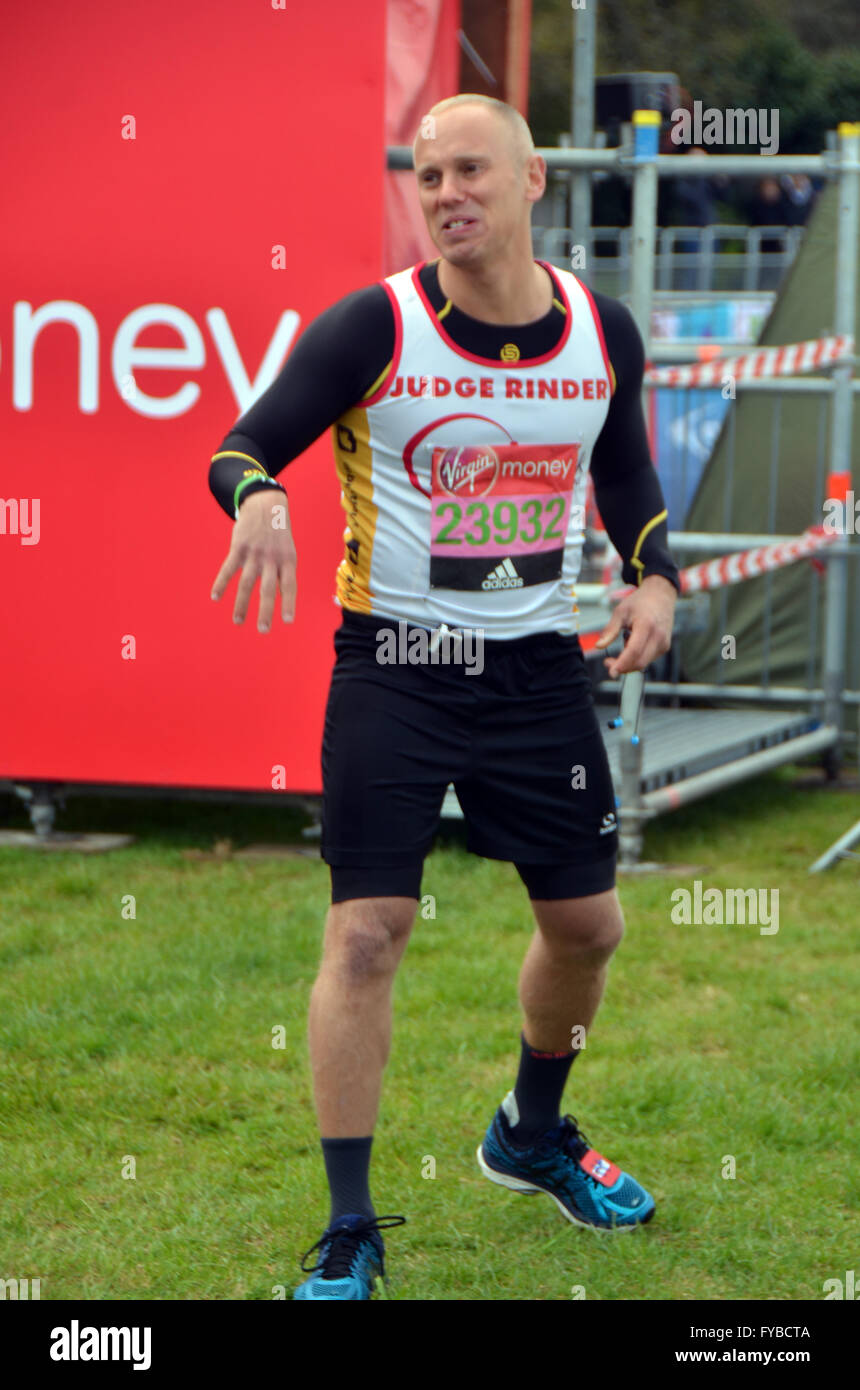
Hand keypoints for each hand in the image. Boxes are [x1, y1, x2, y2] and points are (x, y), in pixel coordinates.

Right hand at [210, 489, 296, 632]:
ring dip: (242, 604)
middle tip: (264, 630)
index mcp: (287, 560)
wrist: (266, 504)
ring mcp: (255, 553)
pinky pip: (229, 569)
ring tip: (238, 621)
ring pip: (247, 583)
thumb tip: (279, 598)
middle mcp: (272, 558)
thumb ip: (283, 571)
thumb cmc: (278, 533)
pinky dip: (221, 583)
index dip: (288, 603)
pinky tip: (215, 597)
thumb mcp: (288, 549)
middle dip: (266, 611)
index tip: (288, 621)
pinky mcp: (239, 547)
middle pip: (268, 589)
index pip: (289, 586)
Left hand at [594, 575, 675, 676]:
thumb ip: (610, 630)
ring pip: (644, 663)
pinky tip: (634, 641)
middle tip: (607, 662)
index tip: (610, 671)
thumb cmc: (639, 602)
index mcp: (646, 625)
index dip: (622, 664)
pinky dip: (637, 656)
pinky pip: (648, 658)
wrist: (661, 595)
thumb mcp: (620, 612)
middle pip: (639, 662)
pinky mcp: (665, 646)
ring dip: (629, 661)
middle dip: (622, 667)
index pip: (634, 651)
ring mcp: (664, 643)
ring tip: (625, 640)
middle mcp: (658, 636)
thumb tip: (599, 646)